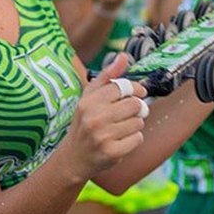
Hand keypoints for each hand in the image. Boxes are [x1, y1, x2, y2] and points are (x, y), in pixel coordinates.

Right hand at [60, 53, 148, 181]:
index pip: (122, 87)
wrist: (74, 157)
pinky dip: (134, 139)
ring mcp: (103, 136)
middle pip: (134, 104)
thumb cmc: (85, 122)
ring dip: (135, 124)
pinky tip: (122, 140)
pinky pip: (138, 138)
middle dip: (137, 108)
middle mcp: (94, 117)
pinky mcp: (112, 152)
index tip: (139, 93)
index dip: (136, 89)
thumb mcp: (90, 96)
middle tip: (130, 113)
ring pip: (138, 122)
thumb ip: (107, 76)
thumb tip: (123, 56)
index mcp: (88, 101)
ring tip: (122, 128)